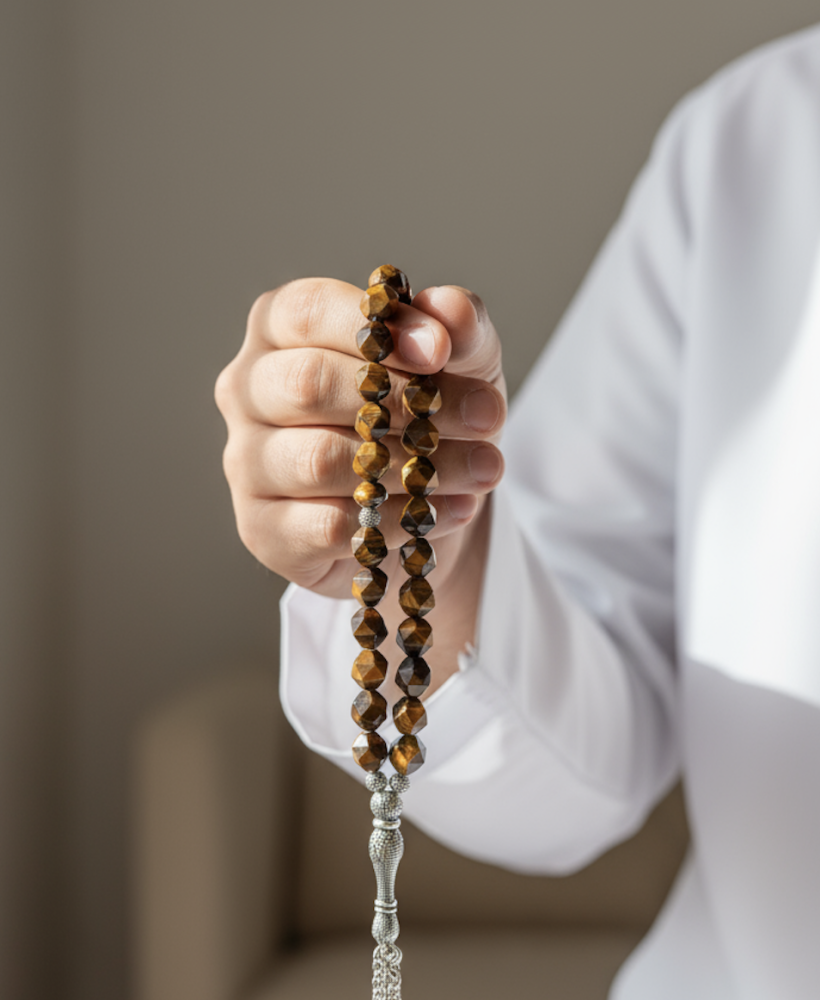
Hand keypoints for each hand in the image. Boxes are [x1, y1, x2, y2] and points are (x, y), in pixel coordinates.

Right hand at [215, 277, 506, 688]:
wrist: (426, 499)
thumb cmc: (429, 410)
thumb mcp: (460, 359)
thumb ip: (457, 325)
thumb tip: (448, 311)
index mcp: (280, 329)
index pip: (306, 311)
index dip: (376, 329)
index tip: (441, 352)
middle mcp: (249, 391)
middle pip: (307, 383)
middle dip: (407, 402)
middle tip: (486, 416)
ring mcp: (247, 464)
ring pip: (320, 460)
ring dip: (415, 466)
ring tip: (486, 467)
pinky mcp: (263, 530)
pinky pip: (329, 525)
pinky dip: (401, 519)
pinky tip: (453, 509)